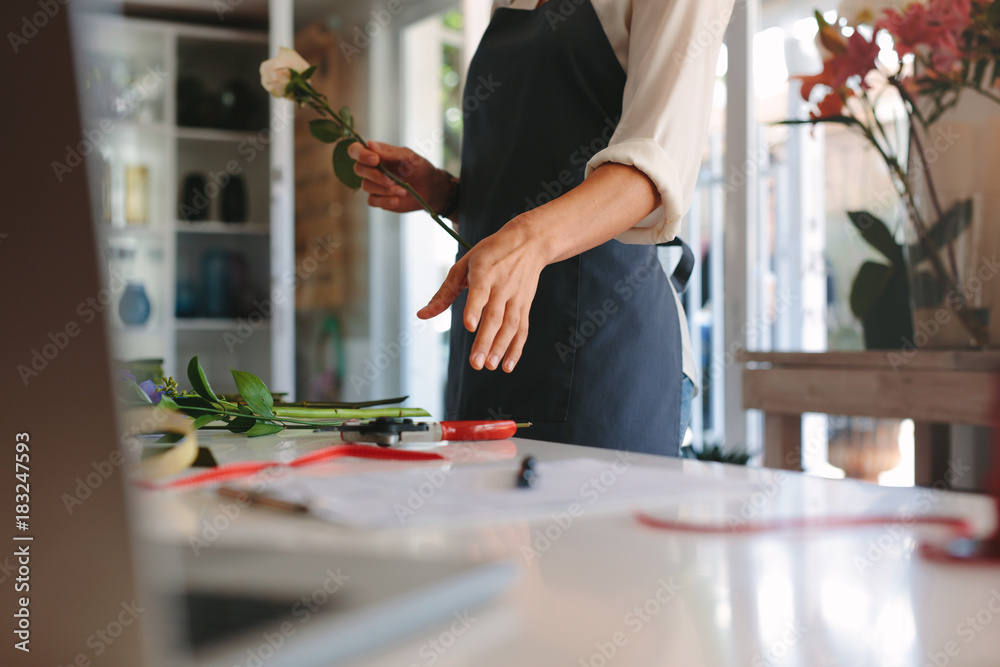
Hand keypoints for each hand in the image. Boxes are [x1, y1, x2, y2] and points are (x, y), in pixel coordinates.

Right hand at [348, 141, 450, 213]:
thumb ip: (390, 152)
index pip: (356, 150)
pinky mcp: (379, 199)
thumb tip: (370, 145)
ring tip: (403, 190)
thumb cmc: (420, 168)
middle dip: (375, 175)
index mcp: (376, 154)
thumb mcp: (409, 157)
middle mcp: (372, 168)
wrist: (430, 188)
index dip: (361, 154)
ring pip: (366, 186)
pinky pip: (372, 201)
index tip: (375, 160)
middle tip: (392, 180)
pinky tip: (398, 200)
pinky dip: (385, 201)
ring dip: (385, 189)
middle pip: (358, 169)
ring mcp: (374, 185)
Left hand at [417, 219, 547, 372]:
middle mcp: (502, 285)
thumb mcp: (464, 265)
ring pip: (510, 326)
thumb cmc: (492, 253)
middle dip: (485, 341)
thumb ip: (444, 293)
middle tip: (476, 363)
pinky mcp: (525, 305)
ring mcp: (516, 297)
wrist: (529, 242)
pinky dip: (516, 348)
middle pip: (495, 316)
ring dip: (500, 348)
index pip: (480, 291)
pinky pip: (522, 329)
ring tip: (489, 366)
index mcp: (484, 272)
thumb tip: (422, 315)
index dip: (475, 309)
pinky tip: (507, 365)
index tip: (469, 326)